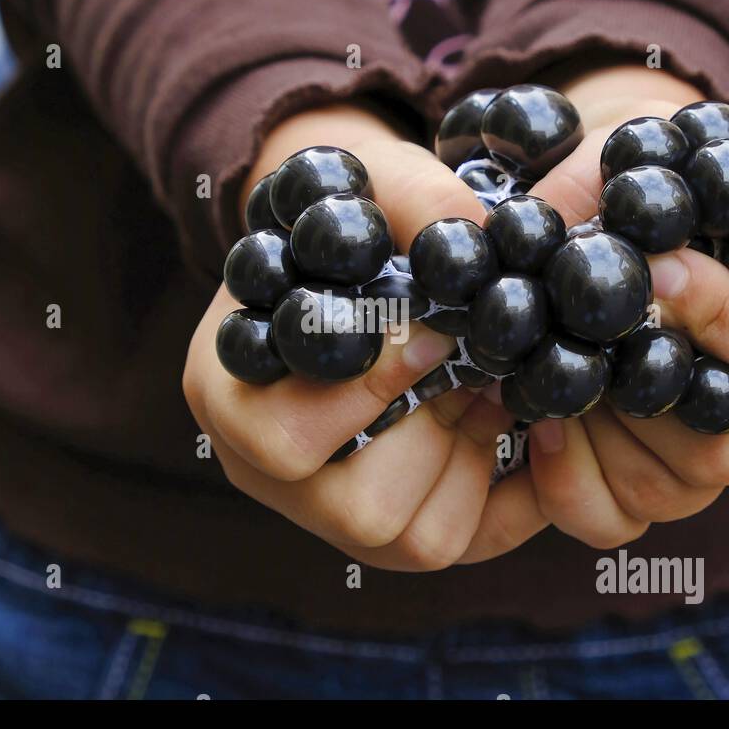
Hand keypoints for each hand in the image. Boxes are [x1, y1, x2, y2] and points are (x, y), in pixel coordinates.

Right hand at [183, 103, 517, 570]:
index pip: (283, 440)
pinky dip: (504, 488)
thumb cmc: (357, 218)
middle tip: (465, 366)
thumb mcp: (375, 187)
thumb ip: (418, 201)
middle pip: (357, 511)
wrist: (361, 252)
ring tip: (476, 385)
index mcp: (224, 392)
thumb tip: (480, 240)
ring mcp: (321, 510)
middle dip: (433, 432)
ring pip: (411, 538)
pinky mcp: (384, 529)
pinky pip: (458, 541)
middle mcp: (261, 470)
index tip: (429, 332)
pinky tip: (500, 419)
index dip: (371, 392)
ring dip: (466, 457)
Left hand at [461, 65, 728, 558]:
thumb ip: (599, 186)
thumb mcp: (624, 163)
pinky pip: (614, 520)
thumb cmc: (629, 190)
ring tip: (547, 371)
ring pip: (668, 488)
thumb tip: (548, 227)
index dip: (723, 318)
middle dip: (638, 390)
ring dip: (597, 432)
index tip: (655, 269)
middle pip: (724, 442)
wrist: (600, 231)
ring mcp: (707, 457)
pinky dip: (566, 483)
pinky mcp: (649, 489)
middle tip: (582, 340)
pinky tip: (538, 425)